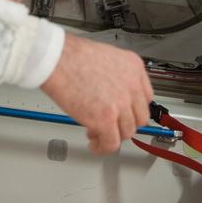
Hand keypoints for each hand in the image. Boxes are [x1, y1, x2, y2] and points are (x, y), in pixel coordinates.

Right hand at [40, 35, 152, 154]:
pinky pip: (111, 143)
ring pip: (127, 132)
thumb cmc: (70, 55)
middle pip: (140, 117)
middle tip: (112, 125)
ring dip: (112, 136)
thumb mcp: (105, 57)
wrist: (56, 59)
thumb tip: (110, 93)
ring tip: (96, 133)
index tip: (126, 113)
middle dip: (124, 124)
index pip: (146, 97)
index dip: (133, 109)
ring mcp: (120, 104)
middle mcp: (131, 86)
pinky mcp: (105, 119)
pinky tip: (94, 144)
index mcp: (133, 68)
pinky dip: (102, 147)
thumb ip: (115, 76)